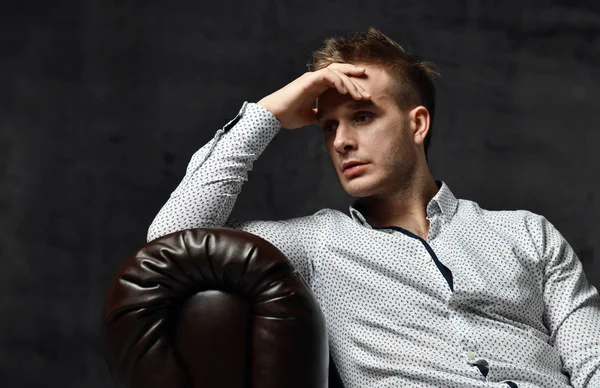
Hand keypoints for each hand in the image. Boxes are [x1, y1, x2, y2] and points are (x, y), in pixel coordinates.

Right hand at [256, 63, 370, 129]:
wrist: (274, 115)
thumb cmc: (288, 116)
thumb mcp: (310, 116)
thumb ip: (319, 114)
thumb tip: (327, 120)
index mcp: (317, 86)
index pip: (339, 80)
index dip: (353, 84)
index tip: (365, 95)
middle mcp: (316, 78)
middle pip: (341, 73)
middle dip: (356, 82)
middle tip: (368, 94)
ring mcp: (312, 77)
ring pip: (337, 73)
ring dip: (350, 83)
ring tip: (360, 95)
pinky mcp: (308, 79)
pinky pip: (328, 75)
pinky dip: (339, 81)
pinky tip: (346, 91)